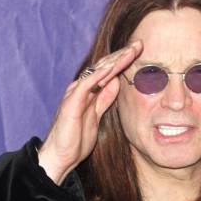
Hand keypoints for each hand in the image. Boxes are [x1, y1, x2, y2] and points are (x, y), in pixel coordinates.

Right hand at [38, 40, 142, 184]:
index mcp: (88, 92)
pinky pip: (87, 84)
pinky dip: (100, 74)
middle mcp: (81, 88)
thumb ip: (105, 98)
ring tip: (130, 50)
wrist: (60, 156)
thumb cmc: (76, 140)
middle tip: (139, 44)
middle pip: (104, 67)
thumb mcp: (97, 115)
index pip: (108, 71)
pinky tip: (112, 67)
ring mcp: (76, 93)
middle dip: (122, 55)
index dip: (123, 61)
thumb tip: (116, 82)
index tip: (139, 53)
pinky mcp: (72, 102)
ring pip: (97, 71)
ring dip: (114, 60)